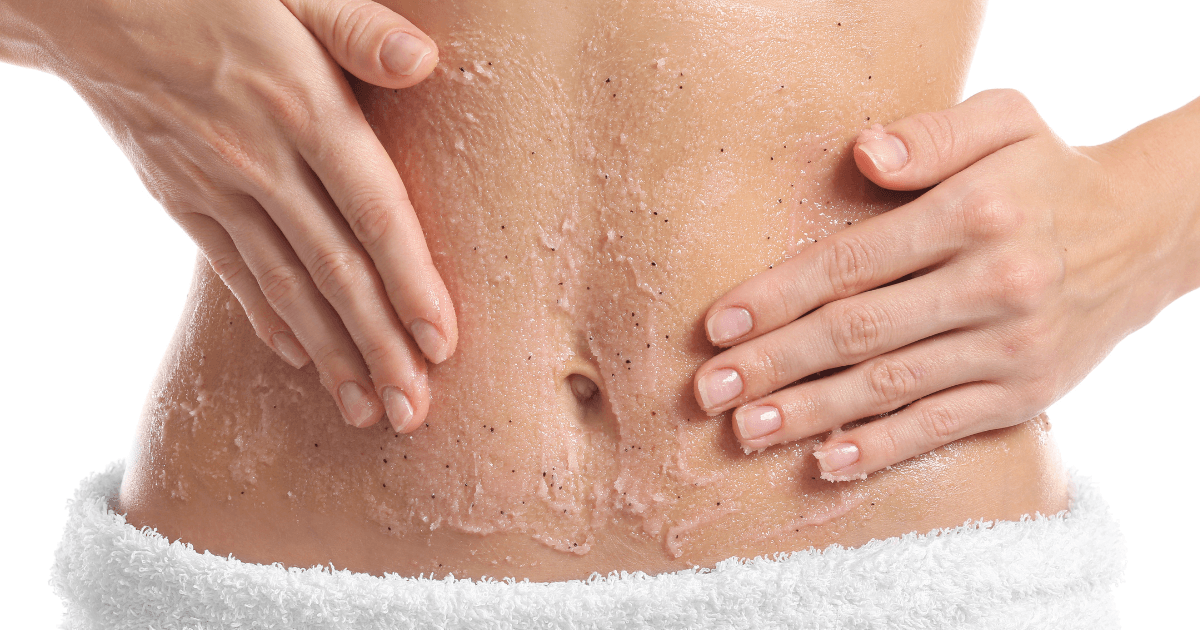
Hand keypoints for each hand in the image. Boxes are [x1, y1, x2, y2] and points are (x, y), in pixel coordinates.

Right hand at [10, 0, 455, 431]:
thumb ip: (357, 28)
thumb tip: (423, 60)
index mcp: (303, 106)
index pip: (374, 213)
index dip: (412, 283)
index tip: (444, 346)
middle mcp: (262, 160)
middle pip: (336, 270)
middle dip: (379, 348)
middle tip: (416, 412)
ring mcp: (216, 186)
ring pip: (286, 286)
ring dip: (332, 354)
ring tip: (368, 411)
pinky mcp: (181, 197)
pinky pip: (232, 270)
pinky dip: (269, 318)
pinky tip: (302, 360)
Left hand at [693, 89, 1191, 479]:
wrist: (1149, 234)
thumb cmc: (1050, 174)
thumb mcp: (1006, 121)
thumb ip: (932, 134)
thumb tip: (864, 154)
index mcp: (974, 213)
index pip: (853, 261)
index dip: (779, 295)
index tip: (719, 324)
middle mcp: (993, 284)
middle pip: (858, 331)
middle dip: (774, 363)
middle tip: (708, 390)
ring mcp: (1011, 348)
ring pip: (890, 387)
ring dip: (810, 412)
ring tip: (745, 429)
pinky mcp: (1025, 394)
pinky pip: (942, 427)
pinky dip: (882, 448)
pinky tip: (826, 462)